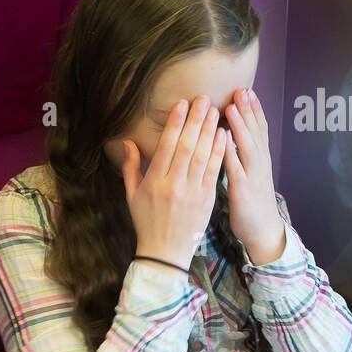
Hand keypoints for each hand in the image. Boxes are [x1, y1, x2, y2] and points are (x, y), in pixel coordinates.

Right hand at [120, 95, 227, 270]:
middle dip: (195, 120)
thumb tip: (129, 142)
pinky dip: (219, 151)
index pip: (166, 146)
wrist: (165, 252)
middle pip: (186, 146)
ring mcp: (192, 192)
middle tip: (203, 99)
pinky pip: (214, 171)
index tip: (181, 104)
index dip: (175, 123)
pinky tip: (223, 134)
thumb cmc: (146, 222)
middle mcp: (173, 185)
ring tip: (214, 110)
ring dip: (209, 130)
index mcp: (154, 182)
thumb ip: (131, 167)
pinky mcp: (207, 199)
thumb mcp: (131, 195)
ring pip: (202, 155)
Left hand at [223, 88, 285, 264]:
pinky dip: (230, 153)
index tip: (246, 90)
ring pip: (248, 146)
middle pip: (255, 132)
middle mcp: (259, 163)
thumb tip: (231, 136)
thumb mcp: (250, 174)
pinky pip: (236, 169)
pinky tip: (223, 141)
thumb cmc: (251, 202)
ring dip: (240, 126)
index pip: (258, 128)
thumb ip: (243, 155)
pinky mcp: (243, 190)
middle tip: (241, 89)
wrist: (263, 230)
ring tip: (232, 107)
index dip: (253, 109)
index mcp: (260, 159)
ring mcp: (253, 176)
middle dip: (249, 110)